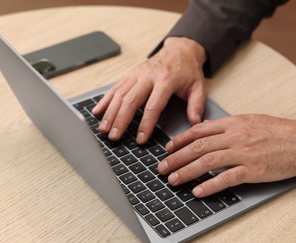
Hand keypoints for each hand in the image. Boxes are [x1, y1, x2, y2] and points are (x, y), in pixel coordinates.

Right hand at [92, 37, 206, 143]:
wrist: (179, 50)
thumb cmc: (188, 71)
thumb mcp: (198, 87)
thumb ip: (197, 105)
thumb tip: (195, 123)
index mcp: (166, 80)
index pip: (153, 106)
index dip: (146, 124)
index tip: (140, 139)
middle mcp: (148, 76)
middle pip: (131, 100)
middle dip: (121, 120)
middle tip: (114, 137)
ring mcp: (137, 74)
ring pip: (120, 94)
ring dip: (110, 113)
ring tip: (103, 129)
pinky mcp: (130, 74)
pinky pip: (115, 87)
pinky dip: (105, 100)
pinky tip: (97, 112)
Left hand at [158, 114, 295, 196]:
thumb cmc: (278, 131)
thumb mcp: (251, 121)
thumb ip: (230, 126)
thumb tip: (209, 132)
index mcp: (233, 123)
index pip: (199, 130)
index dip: (180, 140)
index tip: (168, 148)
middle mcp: (235, 136)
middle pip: (198, 147)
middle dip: (176, 158)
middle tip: (162, 167)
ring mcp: (244, 153)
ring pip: (208, 162)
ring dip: (187, 172)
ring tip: (173, 180)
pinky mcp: (253, 169)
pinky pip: (227, 178)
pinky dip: (210, 185)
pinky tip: (198, 191)